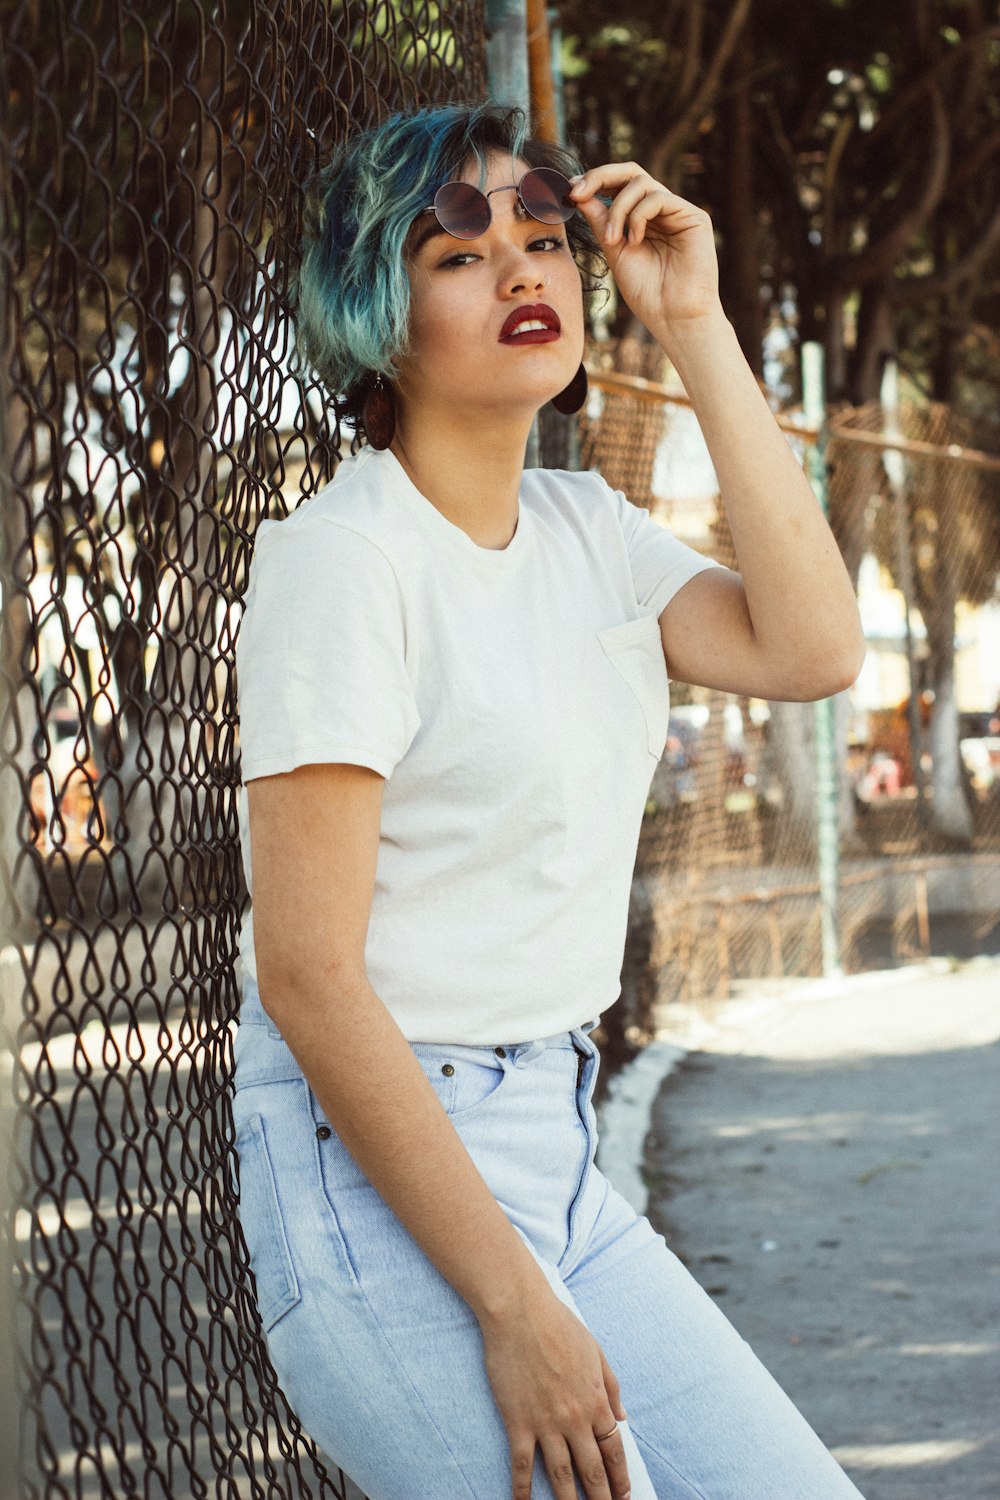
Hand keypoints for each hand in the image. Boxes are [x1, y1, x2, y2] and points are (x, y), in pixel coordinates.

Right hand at [479, 1285, 631, 1499]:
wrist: (520, 1311)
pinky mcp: (519, 1422)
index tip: (624, 1496)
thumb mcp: (596, 1351)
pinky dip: (522, 1489)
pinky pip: (522, 1464)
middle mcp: (575, 1418)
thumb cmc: (559, 1324)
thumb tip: (623, 1416)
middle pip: (592, 1471)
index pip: (614, 1451)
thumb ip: (611, 1385)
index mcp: (597, 1400)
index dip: (620, 1479)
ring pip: (562, 1476)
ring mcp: (547, 1423)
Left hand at [569, 163, 720, 338]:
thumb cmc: (646, 292)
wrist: (673, 318)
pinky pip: (658, 197)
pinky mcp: (693, 217)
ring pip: (641, 182)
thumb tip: (579, 193)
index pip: (619, 185)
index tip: (570, 191)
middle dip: (600, 176)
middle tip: (578, 193)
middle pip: (631, 172)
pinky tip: (634, 241)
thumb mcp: (614, 251)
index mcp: (642, 218)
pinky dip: (638, 216)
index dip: (594, 181)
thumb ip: (600, 221)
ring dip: (618, 208)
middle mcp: (661, 210)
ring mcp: (677, 211)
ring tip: (612, 239)